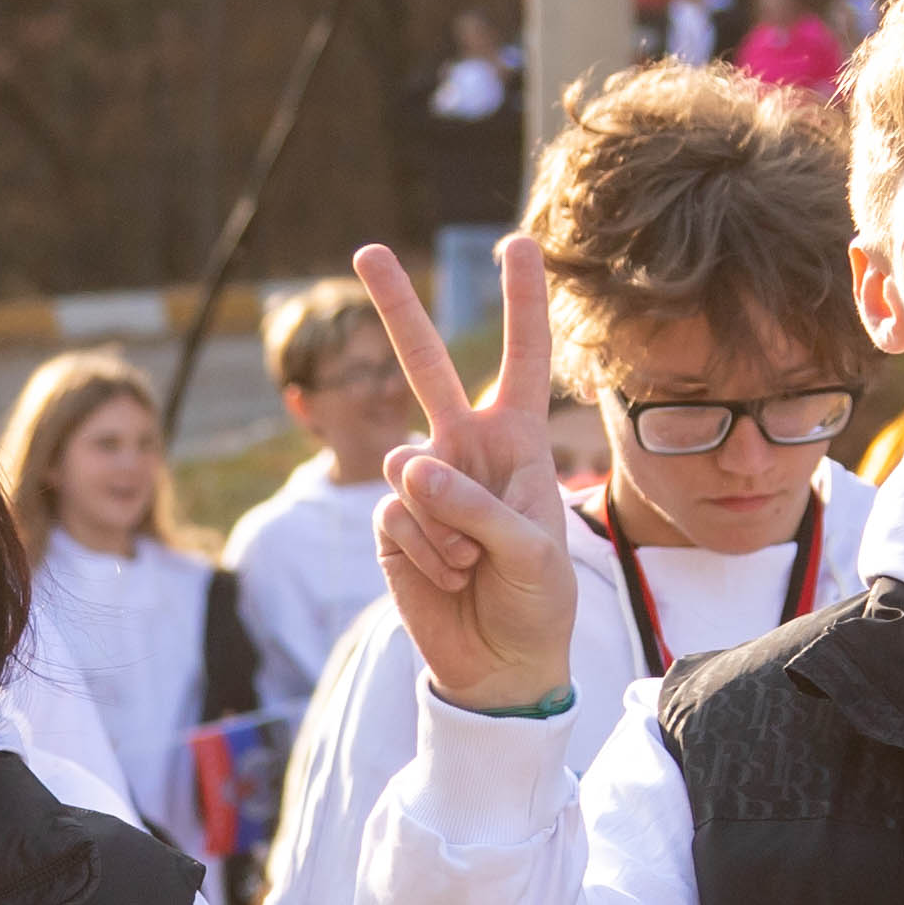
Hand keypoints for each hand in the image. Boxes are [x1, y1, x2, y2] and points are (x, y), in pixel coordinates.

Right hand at [350, 237, 579, 713]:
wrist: (500, 664)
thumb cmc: (536, 601)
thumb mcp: (531, 552)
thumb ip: (476, 506)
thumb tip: (410, 467)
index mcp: (517, 442)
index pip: (523, 358)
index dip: (523, 301)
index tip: (519, 241)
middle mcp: (466, 449)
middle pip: (426, 366)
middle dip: (398, 308)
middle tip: (367, 248)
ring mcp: (424, 484)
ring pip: (408, 467)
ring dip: (446, 525)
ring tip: (474, 563)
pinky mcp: (392, 523)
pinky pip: (395, 516)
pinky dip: (425, 551)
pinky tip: (447, 576)